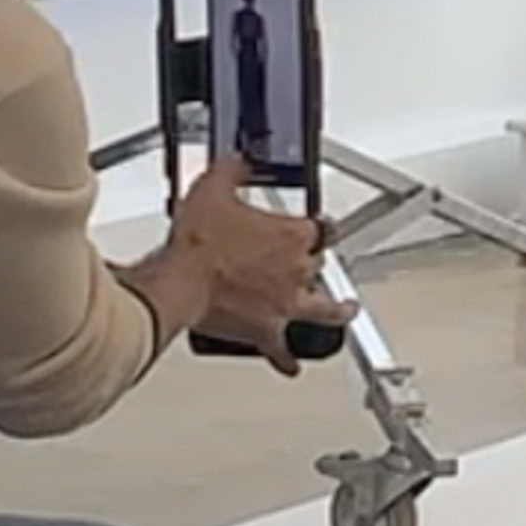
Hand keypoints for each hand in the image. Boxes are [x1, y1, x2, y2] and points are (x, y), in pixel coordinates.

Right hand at [134, 147, 332, 368]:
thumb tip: (240, 160)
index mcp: (291, 235)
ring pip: (324, 310)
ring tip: (346, 311)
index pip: (321, 227)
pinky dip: (287, 360)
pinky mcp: (265, 331)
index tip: (319, 225)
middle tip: (314, 260)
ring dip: (338, 311)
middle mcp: (296, 271)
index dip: (321, 224)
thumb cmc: (196, 244)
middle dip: (316, 262)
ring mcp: (285, 304)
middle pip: (320, 265)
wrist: (179, 283)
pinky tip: (292, 366)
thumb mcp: (213, 188)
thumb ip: (233, 169)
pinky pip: (282, 351)